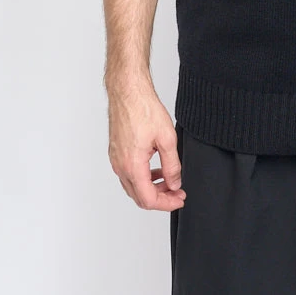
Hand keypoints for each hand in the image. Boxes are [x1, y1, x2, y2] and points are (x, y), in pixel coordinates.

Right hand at [107, 77, 186, 211]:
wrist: (128, 91)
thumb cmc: (143, 109)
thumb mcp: (167, 138)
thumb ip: (172, 165)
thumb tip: (175, 183)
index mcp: (132, 166)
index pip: (148, 199)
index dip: (167, 203)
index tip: (179, 199)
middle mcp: (120, 166)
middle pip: (139, 196)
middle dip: (160, 197)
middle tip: (177, 193)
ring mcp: (116, 159)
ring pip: (133, 186)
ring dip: (151, 188)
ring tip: (169, 180)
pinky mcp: (115, 152)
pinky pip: (128, 173)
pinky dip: (143, 177)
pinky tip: (155, 169)